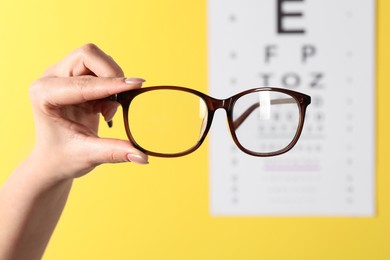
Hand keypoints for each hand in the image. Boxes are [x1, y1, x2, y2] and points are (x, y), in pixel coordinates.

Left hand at [29, 44, 147, 181]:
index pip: (83, 82)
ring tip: (106, 110)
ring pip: (97, 59)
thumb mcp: (88, 156)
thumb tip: (143, 157)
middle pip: (88, 55)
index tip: (136, 84)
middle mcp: (50, 79)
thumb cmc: (62, 157)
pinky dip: (111, 86)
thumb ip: (115, 152)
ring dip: (112, 81)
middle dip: (111, 74)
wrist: (55, 160)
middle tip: (117, 101)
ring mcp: (63, 75)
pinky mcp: (76, 78)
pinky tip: (104, 107)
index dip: (112, 84)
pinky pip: (102, 69)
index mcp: (43, 95)